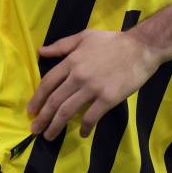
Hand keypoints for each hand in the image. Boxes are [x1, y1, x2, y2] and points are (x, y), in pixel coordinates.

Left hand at [27, 29, 160, 139]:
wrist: (141, 47)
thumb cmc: (113, 41)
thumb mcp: (85, 36)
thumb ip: (62, 45)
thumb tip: (41, 51)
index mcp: (72, 60)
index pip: (48, 83)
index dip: (37, 98)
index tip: (31, 110)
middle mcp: (78, 75)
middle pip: (54, 101)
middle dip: (42, 118)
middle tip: (35, 129)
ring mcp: (93, 88)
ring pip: (67, 111)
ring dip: (56, 126)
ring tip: (50, 136)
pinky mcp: (108, 98)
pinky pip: (91, 117)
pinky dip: (84, 127)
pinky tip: (82, 133)